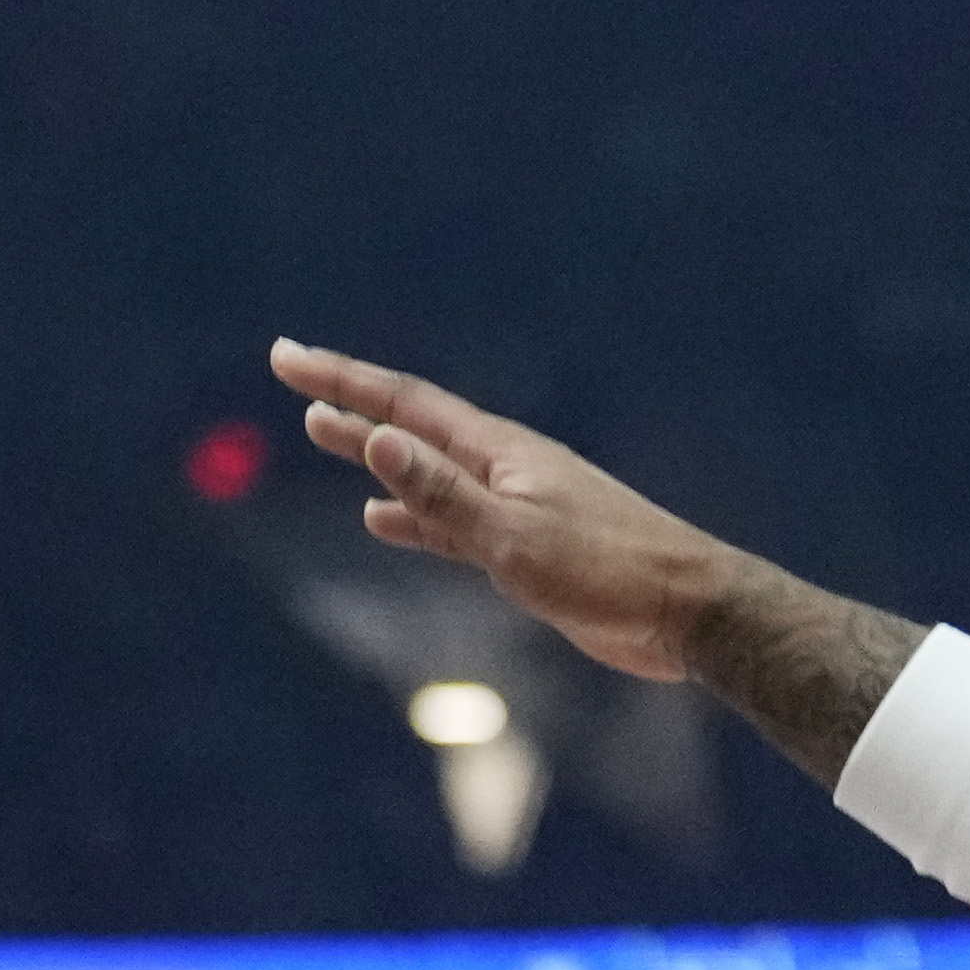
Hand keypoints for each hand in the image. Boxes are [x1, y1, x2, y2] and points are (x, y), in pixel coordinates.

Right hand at [272, 339, 739, 683]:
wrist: (684, 610)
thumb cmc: (608, 571)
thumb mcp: (514, 536)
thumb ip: (444, 496)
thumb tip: (377, 443)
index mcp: (498, 451)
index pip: (402, 404)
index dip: (340, 380)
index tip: (285, 359)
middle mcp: (502, 466)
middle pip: (409, 425)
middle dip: (348, 402)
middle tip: (293, 379)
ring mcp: (514, 504)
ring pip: (425, 471)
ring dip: (374, 455)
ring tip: (326, 436)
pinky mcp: (525, 547)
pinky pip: (449, 521)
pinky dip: (411, 516)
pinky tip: (380, 520)